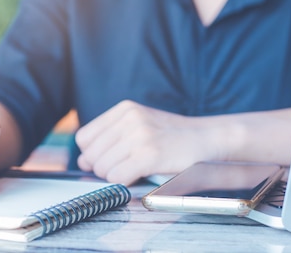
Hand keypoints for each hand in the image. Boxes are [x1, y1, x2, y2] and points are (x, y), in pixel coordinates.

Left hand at [75, 100, 227, 184]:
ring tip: (133, 171)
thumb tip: (83, 160)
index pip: (84, 136)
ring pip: (102, 167)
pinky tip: (136, 177)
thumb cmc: (171, 137)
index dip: (90, 153)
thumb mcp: (139, 125)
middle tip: (122, 168)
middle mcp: (130, 119)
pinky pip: (118, 177)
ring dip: (113, 176)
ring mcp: (140, 135)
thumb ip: (110, 138)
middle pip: (90, 154)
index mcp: (125, 109)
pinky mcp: (149, 154)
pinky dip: (123, 182)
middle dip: (101, 167)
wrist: (207, 139)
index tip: (105, 160)